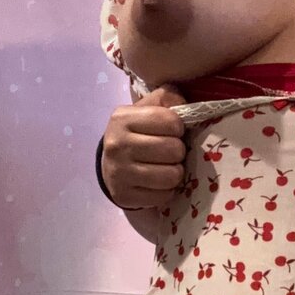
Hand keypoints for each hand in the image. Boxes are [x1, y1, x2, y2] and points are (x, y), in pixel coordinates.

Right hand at [101, 85, 187, 209]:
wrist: (110, 166)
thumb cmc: (136, 134)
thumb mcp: (146, 109)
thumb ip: (167, 98)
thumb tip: (184, 102)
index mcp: (123, 118)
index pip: (171, 121)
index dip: (179, 127)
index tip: (172, 131)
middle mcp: (118, 144)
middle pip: (174, 149)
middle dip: (178, 151)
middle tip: (170, 152)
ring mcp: (120, 172)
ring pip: (172, 175)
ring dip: (175, 172)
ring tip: (167, 167)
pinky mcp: (125, 195)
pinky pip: (165, 195)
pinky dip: (167, 191)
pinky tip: (158, 183)